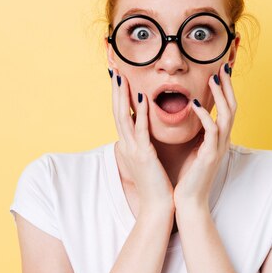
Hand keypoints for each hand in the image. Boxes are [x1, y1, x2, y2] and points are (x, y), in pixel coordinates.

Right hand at [110, 69, 174, 216]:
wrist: (158, 206)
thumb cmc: (157, 183)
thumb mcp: (148, 158)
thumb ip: (145, 142)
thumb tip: (144, 130)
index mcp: (129, 143)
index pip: (121, 113)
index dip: (118, 93)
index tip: (118, 74)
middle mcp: (127, 144)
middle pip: (117, 110)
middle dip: (116, 88)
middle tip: (113, 67)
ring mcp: (133, 149)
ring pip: (123, 117)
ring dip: (123, 95)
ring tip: (121, 76)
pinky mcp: (143, 155)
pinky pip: (140, 130)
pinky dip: (140, 113)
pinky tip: (142, 98)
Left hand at [173, 62, 235, 209]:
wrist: (189, 202)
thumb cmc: (189, 176)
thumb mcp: (194, 149)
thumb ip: (196, 133)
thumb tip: (190, 115)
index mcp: (219, 139)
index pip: (227, 108)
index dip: (225, 89)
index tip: (220, 71)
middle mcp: (223, 141)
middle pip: (233, 107)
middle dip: (228, 86)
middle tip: (223, 66)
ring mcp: (218, 148)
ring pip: (227, 115)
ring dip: (220, 95)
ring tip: (212, 77)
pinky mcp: (210, 155)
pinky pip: (212, 131)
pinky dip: (205, 116)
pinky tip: (196, 104)